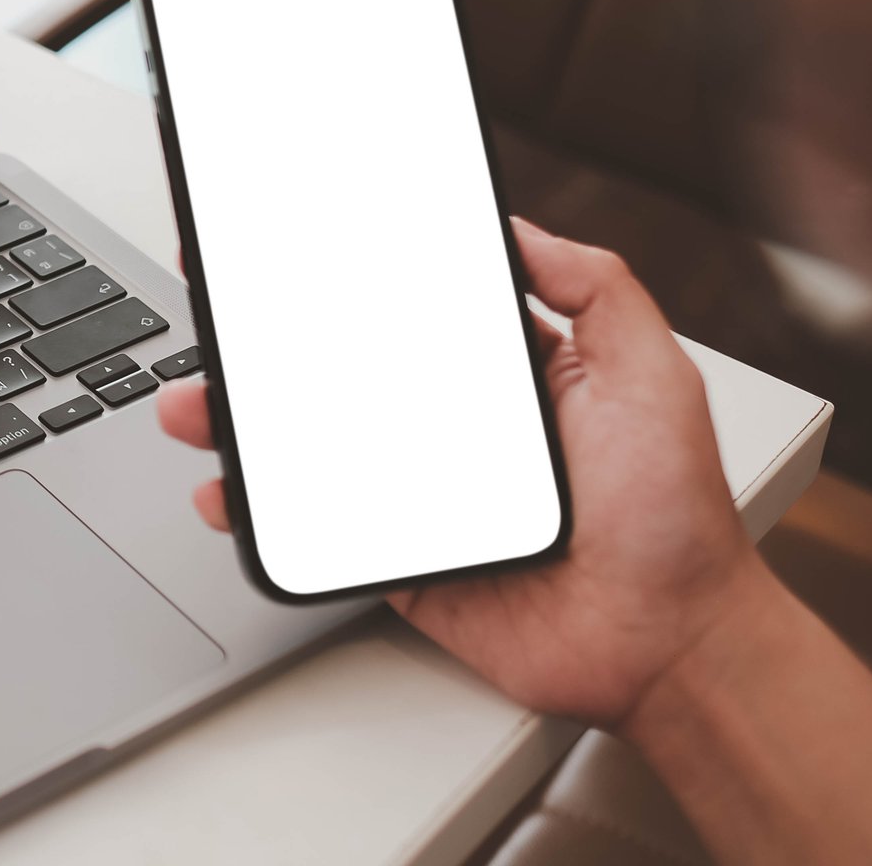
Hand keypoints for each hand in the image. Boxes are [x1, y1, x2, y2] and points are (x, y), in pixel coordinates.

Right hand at [157, 216, 764, 731]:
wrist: (670, 645)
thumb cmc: (674, 517)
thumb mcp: (651, 373)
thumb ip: (597, 290)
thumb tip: (522, 226)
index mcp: (504, 374)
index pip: (408, 310)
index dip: (344, 278)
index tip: (284, 245)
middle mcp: (452, 427)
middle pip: (337, 373)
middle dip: (265, 346)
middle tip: (213, 314)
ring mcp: (417, 492)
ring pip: (309, 446)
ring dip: (242, 422)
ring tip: (198, 405)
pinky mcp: (399, 556)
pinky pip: (315, 527)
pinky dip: (260, 511)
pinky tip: (226, 489)